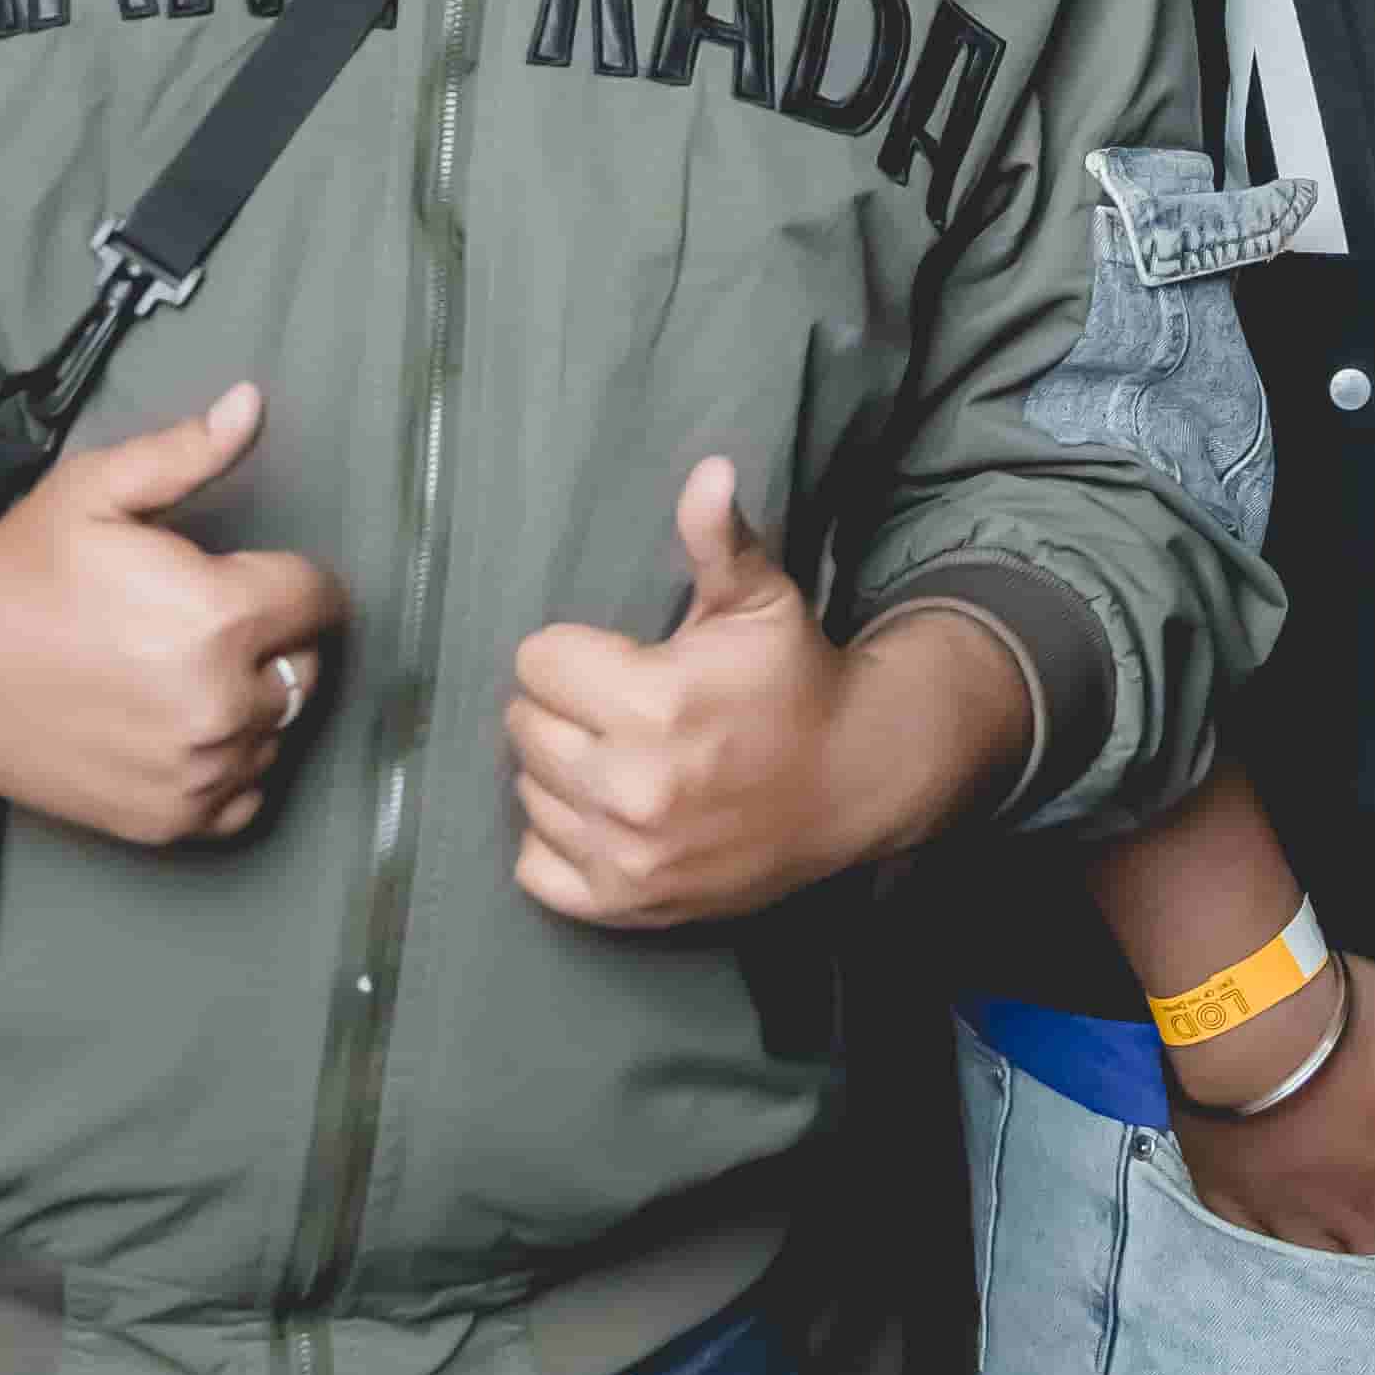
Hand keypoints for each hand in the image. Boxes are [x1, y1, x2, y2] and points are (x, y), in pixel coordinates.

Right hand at [0, 381, 343, 846]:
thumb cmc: (20, 576)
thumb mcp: (97, 491)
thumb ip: (187, 453)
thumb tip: (250, 404)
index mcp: (217, 617)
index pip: (319, 598)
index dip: (291, 578)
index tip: (253, 576)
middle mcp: (219, 703)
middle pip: (304, 666)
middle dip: (273, 639)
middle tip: (207, 622)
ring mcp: (196, 771)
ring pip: (277, 730)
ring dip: (250, 701)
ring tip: (183, 671)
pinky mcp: (169, 819)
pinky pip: (245, 794)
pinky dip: (228, 765)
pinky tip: (180, 727)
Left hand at [507, 460, 1026, 926]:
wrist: (850, 785)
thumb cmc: (793, 682)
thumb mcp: (760, 602)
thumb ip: (718, 539)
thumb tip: (709, 470)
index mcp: (653, 703)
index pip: (536, 662)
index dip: (574, 653)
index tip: (620, 660)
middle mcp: (630, 787)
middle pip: (523, 726)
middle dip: (565, 708)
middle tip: (619, 708)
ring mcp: (625, 854)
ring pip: (526, 793)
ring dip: (562, 773)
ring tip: (619, 757)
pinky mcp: (626, 904)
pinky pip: (534, 866)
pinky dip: (558, 841)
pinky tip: (603, 814)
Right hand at [1174, 949, 1374, 1250]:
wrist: (1247, 1017)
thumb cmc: (1349, 1015)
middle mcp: (1356, 1208)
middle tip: (1371, 1167)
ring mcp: (1290, 1212)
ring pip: (1323, 1246)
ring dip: (1331, 1223)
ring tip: (1324, 1184)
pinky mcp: (1233, 1201)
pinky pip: (1256, 1231)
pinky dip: (1268, 1216)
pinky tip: (1268, 1191)